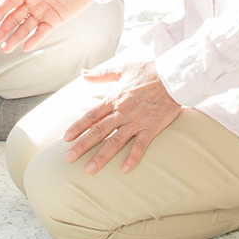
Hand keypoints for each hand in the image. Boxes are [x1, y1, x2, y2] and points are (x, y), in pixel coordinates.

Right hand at [0, 0, 110, 52]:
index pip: (8, 2)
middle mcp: (32, 2)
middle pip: (14, 18)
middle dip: (2, 30)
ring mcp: (42, 12)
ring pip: (25, 27)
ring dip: (15, 38)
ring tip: (5, 48)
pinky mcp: (54, 20)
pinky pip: (41, 32)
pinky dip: (33, 39)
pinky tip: (25, 47)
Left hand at [60, 58, 182, 174]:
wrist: (173, 77)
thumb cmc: (147, 72)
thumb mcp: (121, 68)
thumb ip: (101, 73)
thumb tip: (83, 73)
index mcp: (113, 99)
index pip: (91, 115)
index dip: (77, 127)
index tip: (65, 138)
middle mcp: (122, 112)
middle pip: (98, 131)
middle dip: (82, 145)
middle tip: (69, 158)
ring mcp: (136, 122)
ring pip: (115, 142)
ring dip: (101, 157)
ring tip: (89, 170)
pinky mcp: (151, 128)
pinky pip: (140, 146)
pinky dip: (132, 158)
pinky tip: (123, 171)